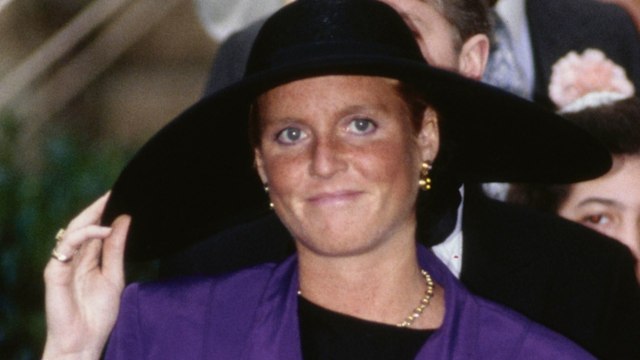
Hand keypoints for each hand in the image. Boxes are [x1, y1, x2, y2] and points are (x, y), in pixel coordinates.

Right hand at [42, 193, 129, 359]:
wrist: (84, 341)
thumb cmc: (98, 314)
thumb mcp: (115, 276)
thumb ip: (116, 249)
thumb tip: (123, 220)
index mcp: (88, 259)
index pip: (95, 228)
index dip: (106, 212)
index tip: (123, 195)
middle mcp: (73, 258)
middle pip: (82, 225)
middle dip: (98, 207)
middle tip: (116, 191)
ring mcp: (62, 264)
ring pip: (73, 231)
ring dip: (92, 215)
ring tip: (111, 203)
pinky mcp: (55, 272)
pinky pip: (67, 247)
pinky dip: (85, 235)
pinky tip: (103, 229)